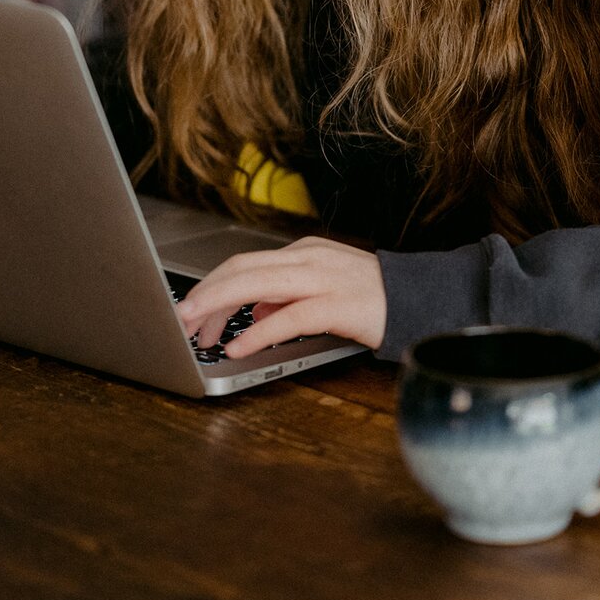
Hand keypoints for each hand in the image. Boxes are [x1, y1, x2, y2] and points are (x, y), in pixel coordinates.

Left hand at [174, 236, 385, 357]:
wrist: (420, 300)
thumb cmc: (372, 298)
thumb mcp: (323, 289)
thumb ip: (287, 296)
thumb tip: (254, 309)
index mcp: (302, 252)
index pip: (243, 265)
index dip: (210, 288)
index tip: (190, 313)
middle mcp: (308, 258)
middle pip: (240, 270)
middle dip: (204, 295)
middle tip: (179, 320)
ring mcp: (322, 279)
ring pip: (256, 285)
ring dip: (219, 307)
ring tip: (197, 331)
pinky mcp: (337, 305)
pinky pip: (288, 317)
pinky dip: (258, 332)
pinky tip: (239, 347)